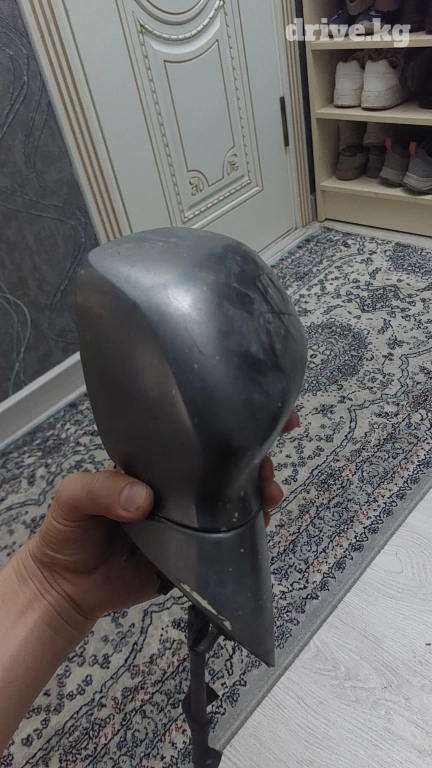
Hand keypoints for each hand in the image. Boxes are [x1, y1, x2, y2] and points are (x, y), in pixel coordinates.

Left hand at [14, 412, 298, 635]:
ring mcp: (189, 521)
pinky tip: (264, 522)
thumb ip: (101, 490)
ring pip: (233, 500)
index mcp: (152, 465)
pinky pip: (227, 541)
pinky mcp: (194, 555)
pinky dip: (250, 531)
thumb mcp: (73, 497)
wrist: (68, 588)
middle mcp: (177, 488)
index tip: (254, 406)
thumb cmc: (67, 531)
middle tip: (268, 458)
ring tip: (271, 491)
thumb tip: (144, 499)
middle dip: (254, 455)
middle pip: (223, 466)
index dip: (221, 421)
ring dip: (259, 491)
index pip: (190, 436)